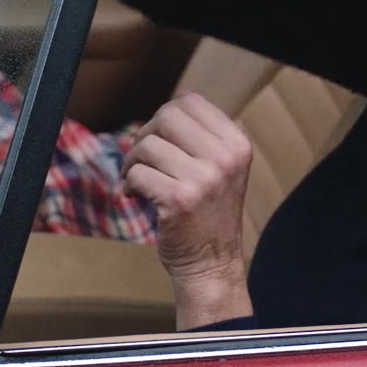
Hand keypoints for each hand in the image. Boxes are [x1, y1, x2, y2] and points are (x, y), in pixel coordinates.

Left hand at [122, 93, 254, 327]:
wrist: (212, 265)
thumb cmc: (209, 215)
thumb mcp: (220, 169)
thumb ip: (201, 138)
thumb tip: (168, 108)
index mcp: (237, 145)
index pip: (191, 101)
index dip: (165, 117)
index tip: (160, 140)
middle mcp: (225, 159)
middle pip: (167, 116)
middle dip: (145, 135)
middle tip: (142, 159)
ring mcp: (204, 180)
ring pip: (147, 146)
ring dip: (132, 163)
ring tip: (138, 181)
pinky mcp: (180, 201)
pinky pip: (137, 174)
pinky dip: (129, 184)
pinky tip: (136, 196)